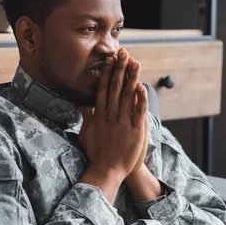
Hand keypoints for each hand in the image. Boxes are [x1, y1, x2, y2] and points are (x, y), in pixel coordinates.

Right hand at [78, 48, 147, 201]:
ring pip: (128, 96)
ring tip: (135, 63)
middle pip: (115, 88)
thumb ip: (87, 117)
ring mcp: (122, 123)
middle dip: (120, 69)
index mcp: (99, 115)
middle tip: (123, 53)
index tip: (110, 60)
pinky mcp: (134, 131)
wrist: (105, 171)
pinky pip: (138, 112)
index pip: (103, 89)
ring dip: (131, 78)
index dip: (108, 73)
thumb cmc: (96, 154)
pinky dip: (140, 99)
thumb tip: (83, 104)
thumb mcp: (87, 133)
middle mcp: (110, 116)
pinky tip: (142, 86)